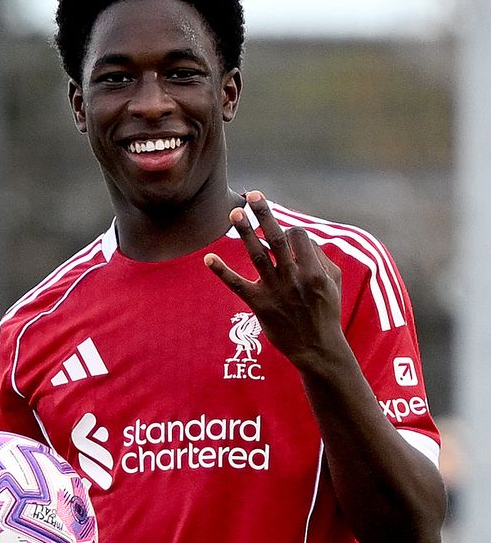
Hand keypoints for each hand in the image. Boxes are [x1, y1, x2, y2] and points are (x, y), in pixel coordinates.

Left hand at [204, 190, 348, 370]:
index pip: (297, 237)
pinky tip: (208, 258)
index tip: (286, 233)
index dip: (289, 230)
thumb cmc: (326, 311)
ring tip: (234, 213)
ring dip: (244, 233)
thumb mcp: (334, 283)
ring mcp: (275, 290)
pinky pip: (237, 285)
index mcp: (314, 270)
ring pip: (257, 255)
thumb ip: (321, 258)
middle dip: (264, 214)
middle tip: (252, 194)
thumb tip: (304, 239)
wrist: (317, 347)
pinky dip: (222, 271)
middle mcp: (294, 277)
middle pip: (276, 238)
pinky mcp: (259, 304)